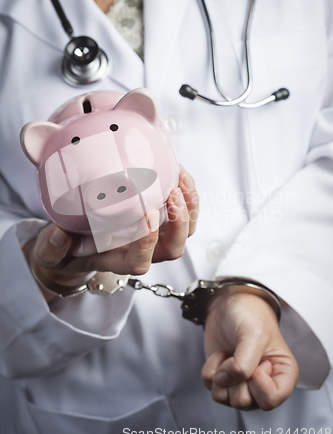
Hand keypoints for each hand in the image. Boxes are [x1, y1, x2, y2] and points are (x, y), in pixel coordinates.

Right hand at [23, 165, 198, 301]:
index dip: (147, 245)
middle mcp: (142, 250)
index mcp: (118, 260)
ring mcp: (155, 235)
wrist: (76, 240)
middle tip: (171, 194)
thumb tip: (59, 236)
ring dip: (188, 206)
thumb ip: (51, 248)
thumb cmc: (67, 247)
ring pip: (184, 230)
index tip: (146, 216)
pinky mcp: (160, 218)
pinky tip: (177, 171)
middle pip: (172, 248)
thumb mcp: (51, 250)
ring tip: (180, 179)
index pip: (139, 262)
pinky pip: (184, 210)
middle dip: (178, 223)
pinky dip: (187, 192)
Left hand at [201, 288, 298, 410]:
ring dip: (221, 373)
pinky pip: (210, 387)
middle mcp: (263, 385)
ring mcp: (242, 385)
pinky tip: (222, 354)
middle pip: (243, 402)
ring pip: (224, 399)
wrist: (228, 304)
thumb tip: (227, 381)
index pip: (270, 400)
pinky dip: (211, 369)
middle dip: (235, 377)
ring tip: (231, 353)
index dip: (257, 382)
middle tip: (240, 355)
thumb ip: (244, 363)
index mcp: (283, 375)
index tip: (258, 361)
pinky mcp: (224, 380)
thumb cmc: (250, 314)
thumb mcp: (253, 334)